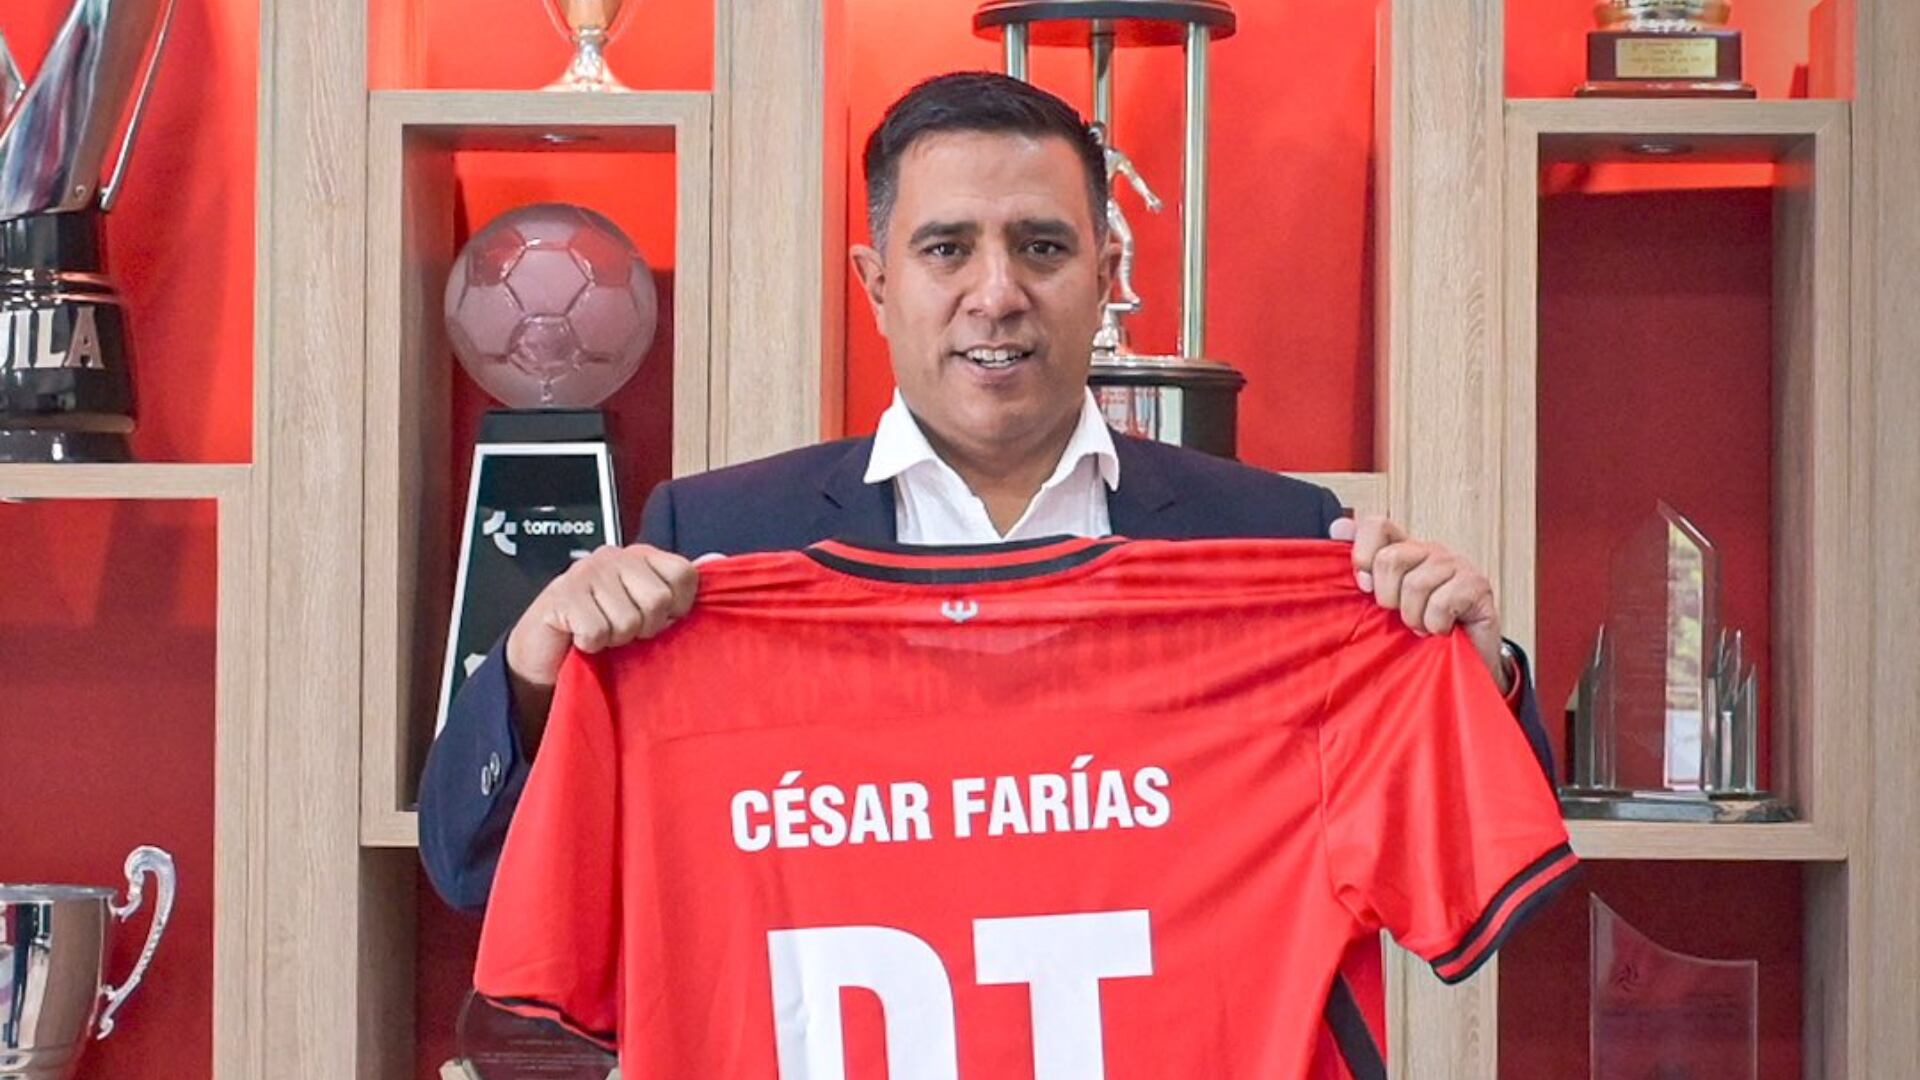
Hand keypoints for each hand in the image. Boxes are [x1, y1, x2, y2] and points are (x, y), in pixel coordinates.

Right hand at [504, 544, 698, 738]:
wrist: (546, 651)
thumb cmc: (602, 628)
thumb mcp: (647, 610)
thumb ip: (679, 587)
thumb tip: (717, 559)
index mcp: (641, 556)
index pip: (684, 573)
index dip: (678, 606)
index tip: (660, 619)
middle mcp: (614, 557)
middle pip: (658, 600)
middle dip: (644, 627)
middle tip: (623, 630)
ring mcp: (586, 573)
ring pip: (627, 621)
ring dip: (614, 638)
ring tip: (602, 633)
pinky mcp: (562, 596)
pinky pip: (596, 632)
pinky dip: (590, 645)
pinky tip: (581, 637)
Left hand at [1329, 515, 1509, 692]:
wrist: (1463, 663)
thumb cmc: (1418, 632)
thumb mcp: (1382, 603)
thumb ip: (1362, 569)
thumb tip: (1338, 526)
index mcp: (1404, 551)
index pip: (1377, 526)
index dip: (1363, 553)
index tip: (1364, 585)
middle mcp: (1429, 551)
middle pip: (1391, 559)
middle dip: (1388, 597)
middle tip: (1400, 615)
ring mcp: (1456, 564)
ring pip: (1416, 584)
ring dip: (1413, 617)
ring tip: (1422, 626)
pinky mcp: (1477, 585)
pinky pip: (1441, 602)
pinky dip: (1435, 624)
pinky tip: (1442, 629)